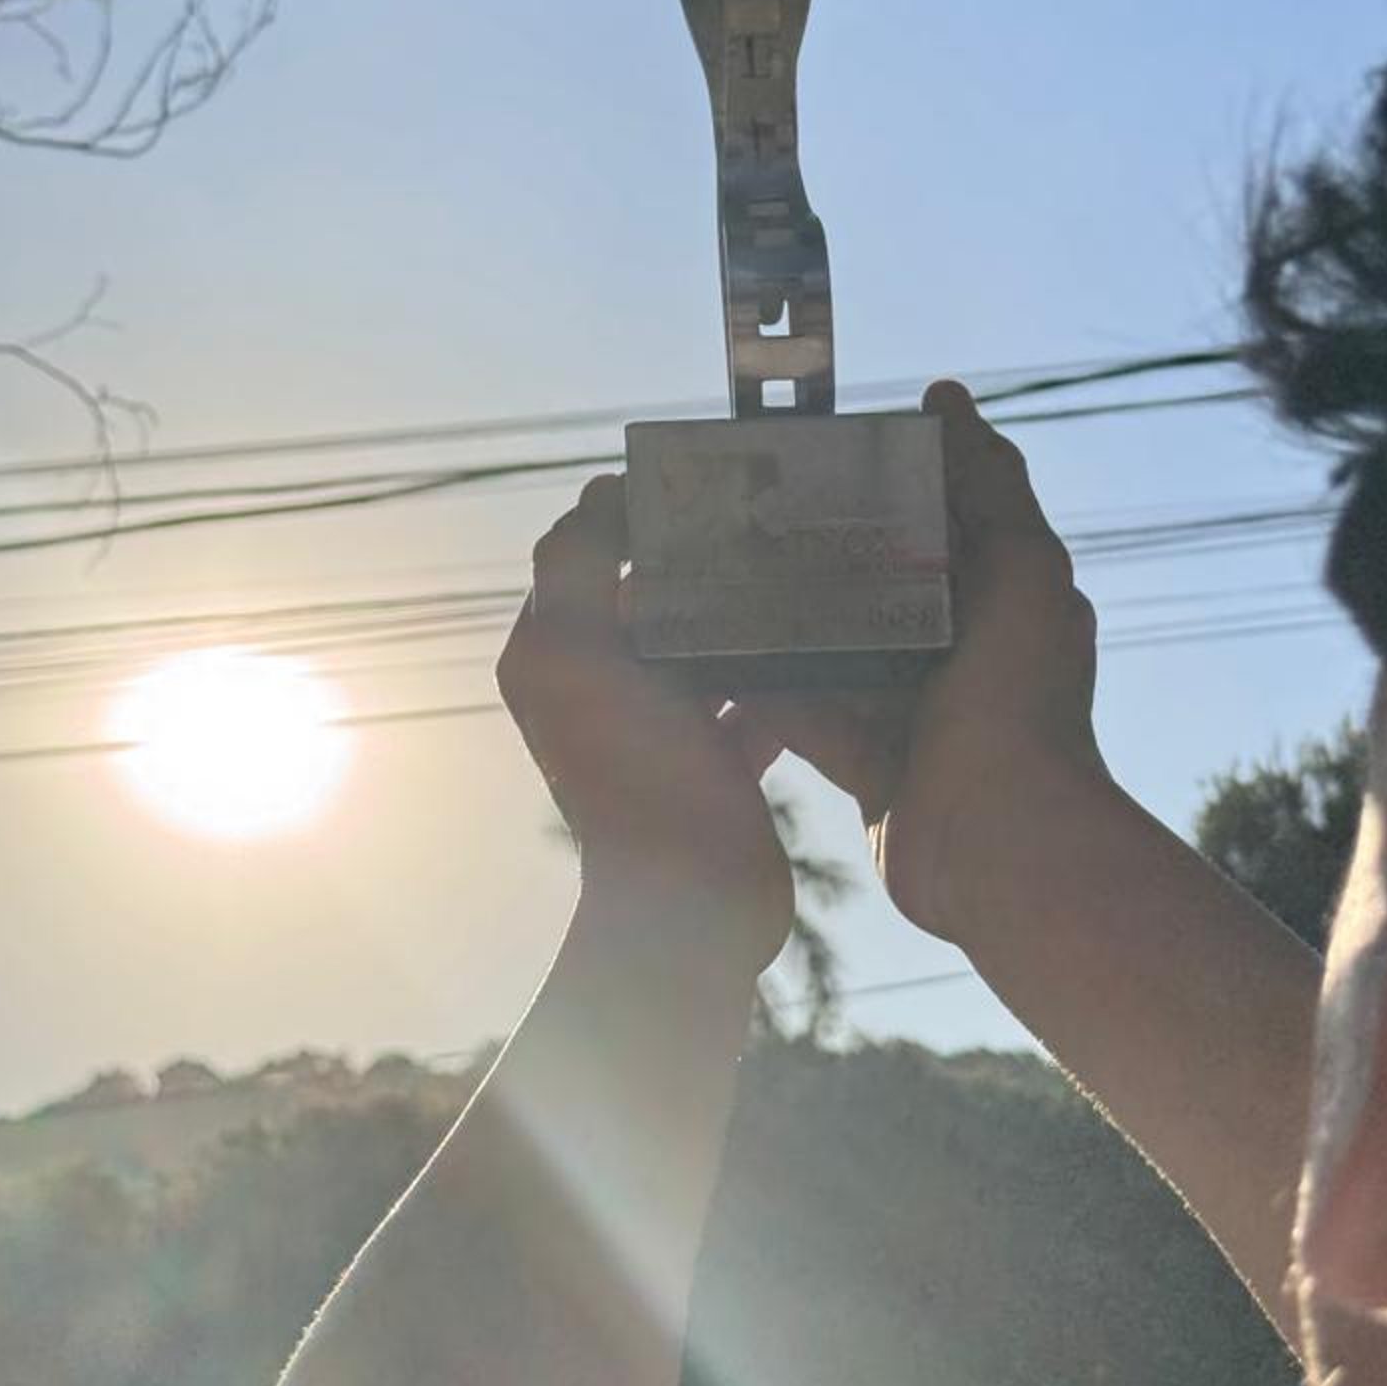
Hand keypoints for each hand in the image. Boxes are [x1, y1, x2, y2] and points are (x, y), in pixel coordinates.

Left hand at [497, 474, 792, 971]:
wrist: (689, 905)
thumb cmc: (631, 778)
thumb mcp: (576, 652)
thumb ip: (572, 563)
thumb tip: (600, 494)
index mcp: (554, 654)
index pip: (587, 550)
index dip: (636, 510)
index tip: (707, 480)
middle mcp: (601, 687)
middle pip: (655, 593)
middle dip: (707, 556)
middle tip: (774, 519)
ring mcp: (662, 729)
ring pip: (710, 643)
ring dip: (752, 611)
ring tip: (808, 571)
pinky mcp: (717, 765)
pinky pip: (756, 701)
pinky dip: (787, 677)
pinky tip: (832, 645)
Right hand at [745, 383, 1105, 943]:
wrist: (1004, 847)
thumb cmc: (1023, 703)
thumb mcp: (1024, 569)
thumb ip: (991, 483)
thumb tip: (945, 398)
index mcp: (996, 598)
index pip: (931, 521)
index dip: (876, 484)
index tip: (806, 452)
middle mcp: (954, 650)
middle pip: (868, 584)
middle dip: (809, 551)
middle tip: (733, 512)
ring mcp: (907, 710)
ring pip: (826, 647)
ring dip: (774, 618)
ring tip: (705, 576)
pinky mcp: (865, 764)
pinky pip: (802, 715)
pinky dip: (761, 691)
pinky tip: (703, 658)